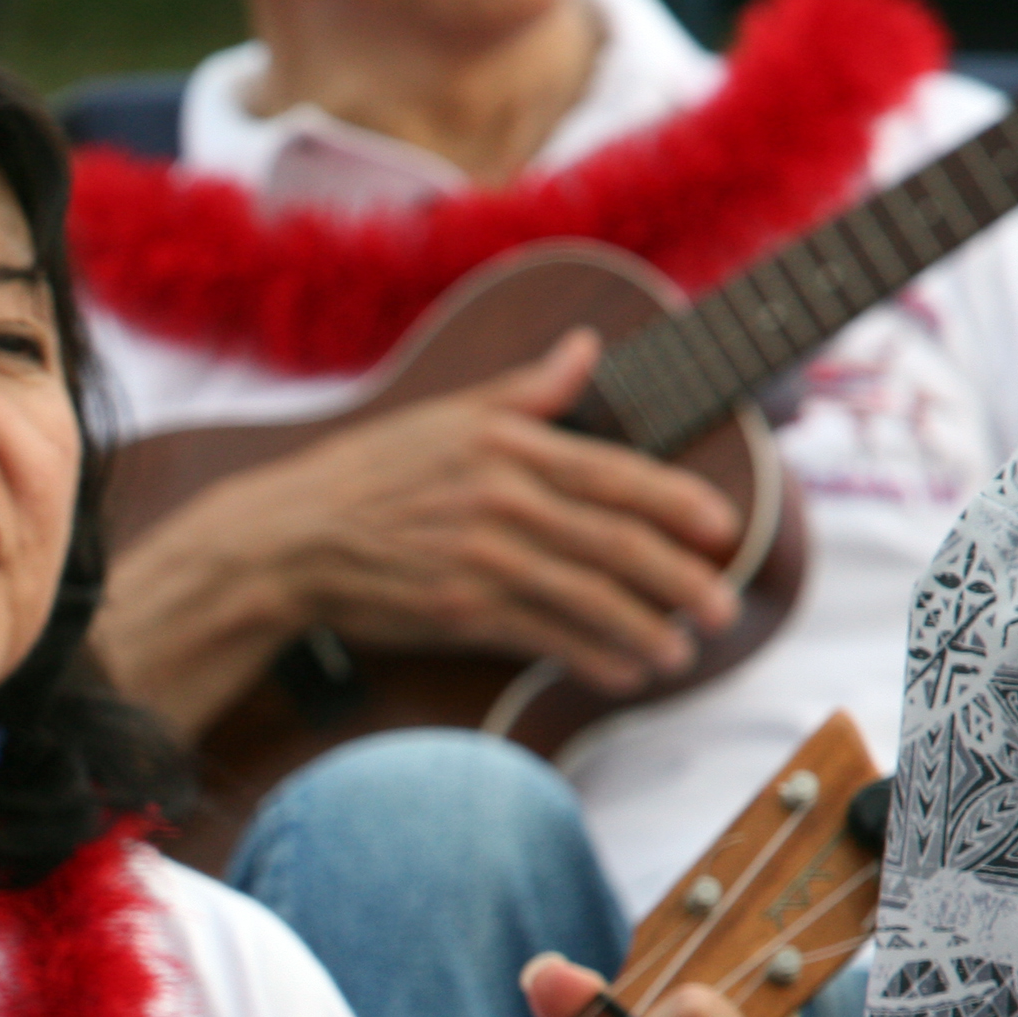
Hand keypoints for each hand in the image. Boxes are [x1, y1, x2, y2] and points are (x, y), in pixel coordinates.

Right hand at [237, 329, 742, 692]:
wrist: (293, 538)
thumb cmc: (369, 473)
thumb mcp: (448, 413)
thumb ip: (526, 388)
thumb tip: (586, 346)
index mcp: (508, 446)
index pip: (613, 472)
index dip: (676, 501)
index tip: (722, 525)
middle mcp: (503, 500)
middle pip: (615, 540)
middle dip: (680, 578)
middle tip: (724, 604)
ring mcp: (482, 559)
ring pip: (586, 595)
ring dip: (644, 629)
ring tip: (682, 651)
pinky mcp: (459, 610)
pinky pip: (541, 635)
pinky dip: (589, 656)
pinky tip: (622, 670)